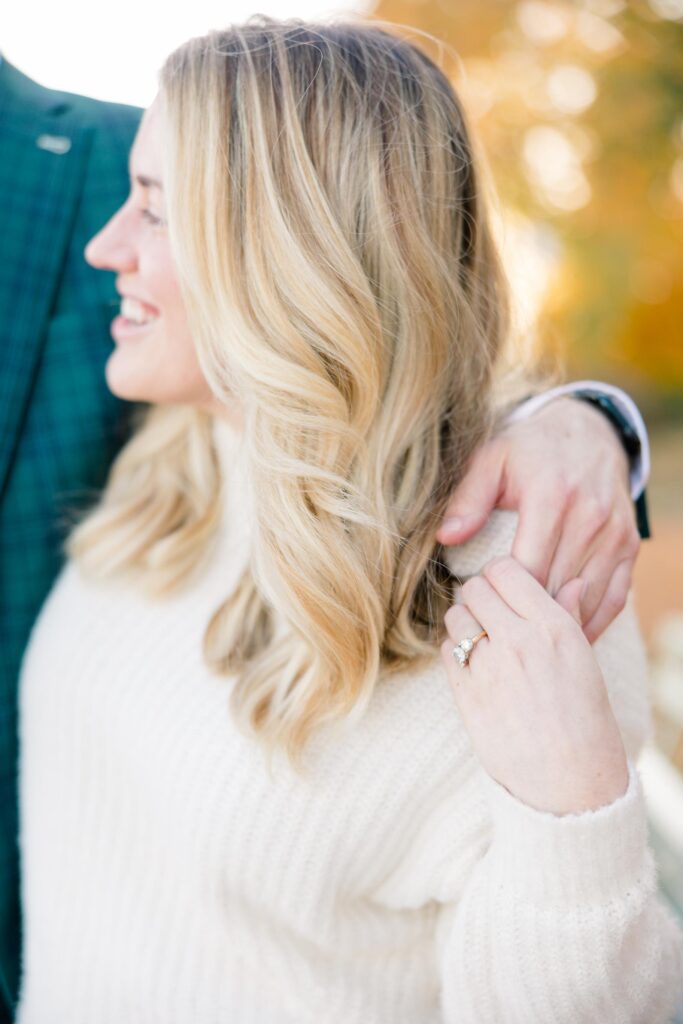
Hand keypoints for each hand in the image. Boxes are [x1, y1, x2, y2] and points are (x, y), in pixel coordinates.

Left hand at [436, 397, 640, 642]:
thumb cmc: (529, 449)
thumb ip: (468, 499)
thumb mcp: (491, 460)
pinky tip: (566, 636)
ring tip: (527, 645)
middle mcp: (589, 515)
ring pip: (586, 597)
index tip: (480, 609)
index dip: (502, 596)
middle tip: (497, 636)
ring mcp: (614, 533)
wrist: (589, 430)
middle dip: (526, 616)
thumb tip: (446, 537)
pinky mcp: (630, 545)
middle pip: (556, 587)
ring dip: (559, 625)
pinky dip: (593, 621)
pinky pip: (615, 596)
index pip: (527, 567)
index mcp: (552, 496)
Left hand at [441, 556, 628, 815]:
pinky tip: (475, 666)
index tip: (507, 589)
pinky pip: (446, 650)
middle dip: (481, 596)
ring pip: (455, 616)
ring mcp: (488, 667)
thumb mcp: (585, 661)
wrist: (567, 781)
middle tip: (493, 614)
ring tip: (484, 641)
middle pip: (475, 588)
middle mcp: (518, 641)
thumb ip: (569, 616)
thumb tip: (572, 583)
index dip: (502, 576)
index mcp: (553, 627)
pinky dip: (456, 652)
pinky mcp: (465, 692)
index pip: (506, 570)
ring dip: (466, 622)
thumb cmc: (584, 719)